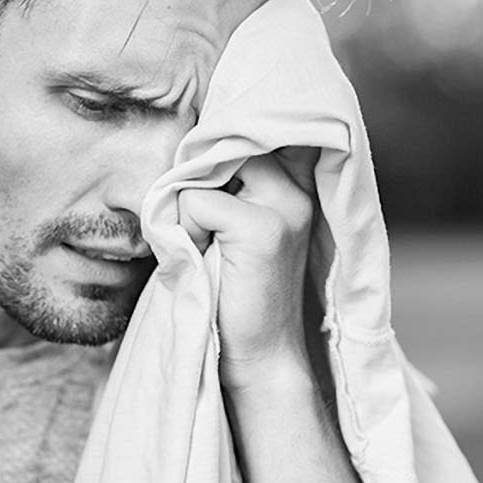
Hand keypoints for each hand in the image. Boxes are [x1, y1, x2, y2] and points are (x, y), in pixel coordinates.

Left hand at [177, 148, 318, 391]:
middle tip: (202, 229)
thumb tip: (187, 141)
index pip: (248, 126)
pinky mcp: (263, 229)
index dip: (214, 144)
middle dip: (194, 179)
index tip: (203, 180)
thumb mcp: (233, 225)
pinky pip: (196, 203)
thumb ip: (227, 182)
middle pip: (218, 143)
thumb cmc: (235, 291)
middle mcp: (297, 187)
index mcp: (295, 181)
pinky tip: (202, 259)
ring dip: (188, 208)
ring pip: (204, 170)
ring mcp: (285, 205)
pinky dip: (185, 232)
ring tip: (205, 245)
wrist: (261, 356)